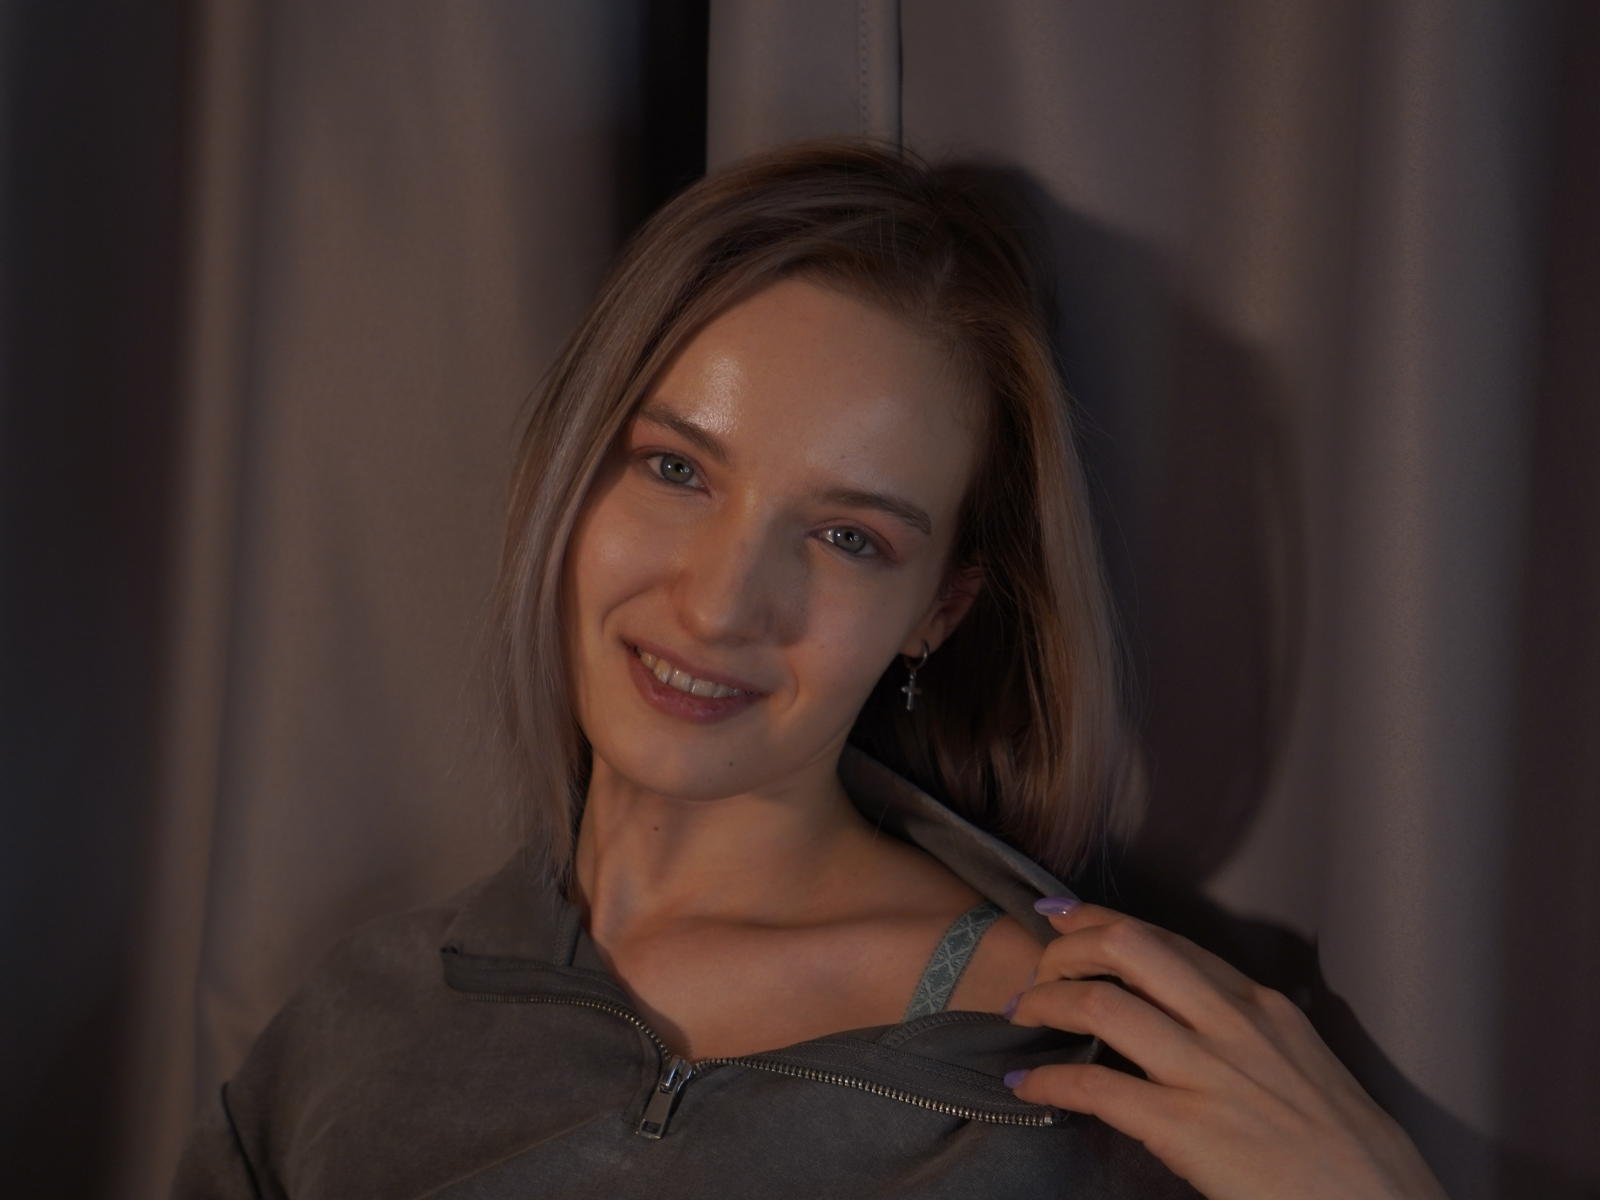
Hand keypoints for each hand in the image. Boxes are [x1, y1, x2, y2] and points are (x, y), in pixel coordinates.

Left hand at [1002, 898, 1448, 1199]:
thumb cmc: (1350, 1153)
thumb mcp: (1305, 1065)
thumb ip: (1249, 1034)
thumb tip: (1192, 1021)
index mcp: (1262, 1006)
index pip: (1168, 939)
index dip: (1102, 920)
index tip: (1061, 914)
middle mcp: (1234, 1024)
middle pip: (1129, 948)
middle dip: (1067, 947)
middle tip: (1038, 966)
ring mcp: (1210, 1075)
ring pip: (1102, 1005)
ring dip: (1046, 1003)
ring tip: (1022, 1014)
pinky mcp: (1189, 1131)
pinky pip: (1096, 1090)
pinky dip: (1049, 1084)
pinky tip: (1027, 1087)